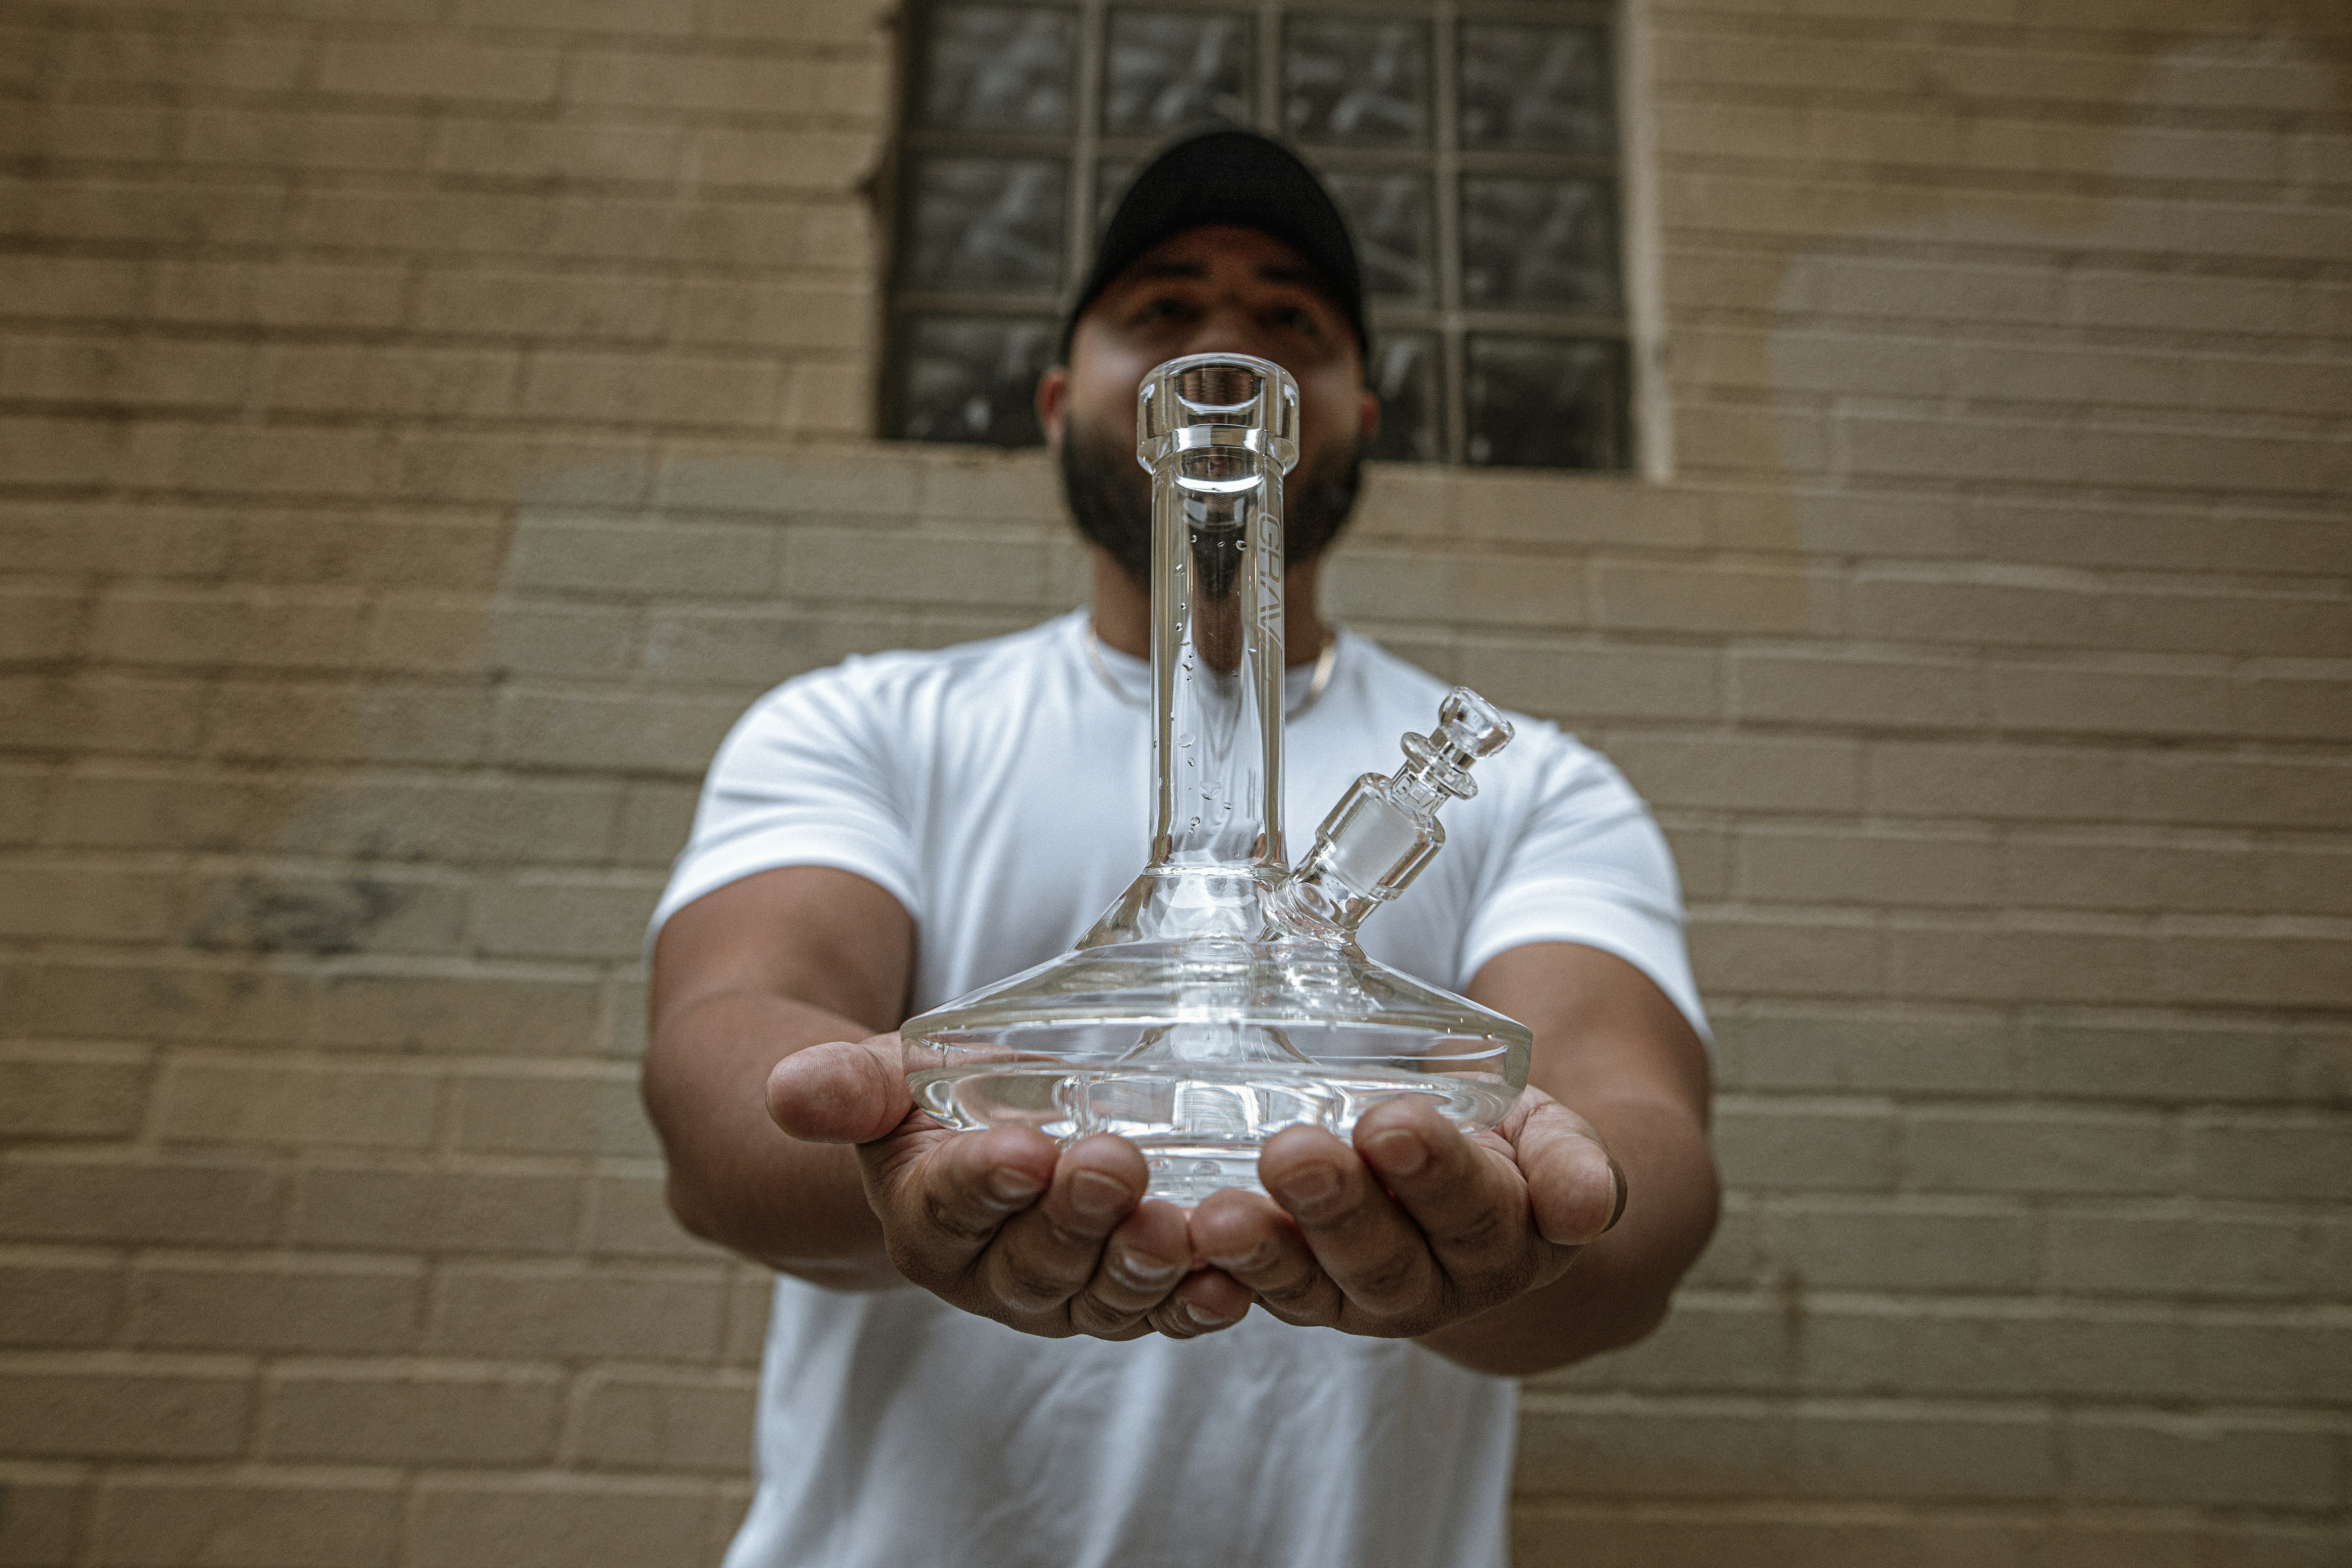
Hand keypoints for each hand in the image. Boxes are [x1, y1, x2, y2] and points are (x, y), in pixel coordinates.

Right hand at [765, 1033, 1252, 1340]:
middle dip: (1077, 1216)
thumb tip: (788, 1089)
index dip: (986, 1181)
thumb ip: (844, 1087)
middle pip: (1034, 1259)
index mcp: (923, 1221)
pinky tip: (1234, 1282)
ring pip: (1102, 1295)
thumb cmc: (927, 1104)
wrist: (973, 1140)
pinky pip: (1160, 1312)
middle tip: (1117, 1165)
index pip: (951, 1206)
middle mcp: (989, 1276)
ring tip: (1180, 1227)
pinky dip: (1196, 1303)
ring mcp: (1062, 1294)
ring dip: (1143, 1265)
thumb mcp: (883, 1079)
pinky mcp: (1123, 1297)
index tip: (1024, 1148)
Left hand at [1187, 1088, 1623, 1339]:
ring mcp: (1365, 1300)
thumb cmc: (1512, 1144)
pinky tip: (1182, 1242)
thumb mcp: (1553, 1136)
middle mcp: (1440, 1286)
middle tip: (1293, 1153)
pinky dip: (1220, 1276)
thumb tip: (1586, 1205)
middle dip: (1338, 1208)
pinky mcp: (1306, 1294)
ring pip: (1314, 1289)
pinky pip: (1262, 1294)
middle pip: (1386, 1259)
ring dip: (1265, 1252)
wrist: (1482, 1186)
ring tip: (1217, 1215)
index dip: (1434, 1171)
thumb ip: (1572, 1163)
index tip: (1393, 1121)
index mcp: (1511, 1241)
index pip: (1473, 1210)